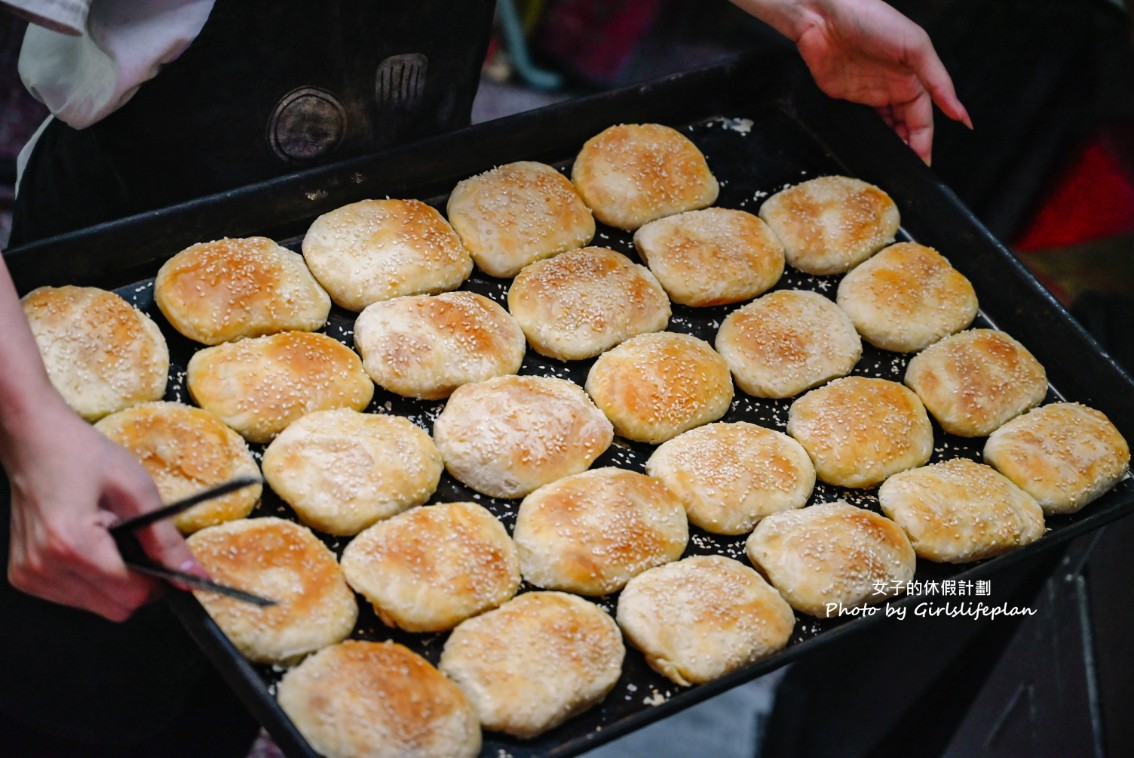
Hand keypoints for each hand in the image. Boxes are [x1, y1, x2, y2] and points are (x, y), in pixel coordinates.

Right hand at [5, 395, 198, 620]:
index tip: (163, 559)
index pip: (132, 596)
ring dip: (113, 582)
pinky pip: (73, 598)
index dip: (158, 581)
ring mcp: (30, 575)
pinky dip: (91, 579)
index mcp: (72, 545)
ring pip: (96, 607)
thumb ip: (166, 540)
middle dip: (137, 583)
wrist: (35, 439)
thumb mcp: (137, 490)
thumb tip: (193, 576)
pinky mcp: (24, 576)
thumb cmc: (82, 455)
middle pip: (116, 609)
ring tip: (106, 537)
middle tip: (134, 543)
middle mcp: (44, 567)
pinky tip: (88, 545)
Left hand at [732, 0, 971, 163]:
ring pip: (885, 131)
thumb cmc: (871, 18)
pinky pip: (860, 124)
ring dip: (889, 148)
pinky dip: (867, 139)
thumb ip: (938, 82)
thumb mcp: (915, 46)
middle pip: (906, 129)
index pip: (924, 120)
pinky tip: (868, 151)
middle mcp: (893, 88)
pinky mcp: (845, 98)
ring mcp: (869, 95)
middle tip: (904, 174)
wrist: (823, 17)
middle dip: (908, 151)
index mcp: (914, 77)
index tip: (924, 167)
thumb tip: (960, 113)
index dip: (925, 144)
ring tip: (888, 168)